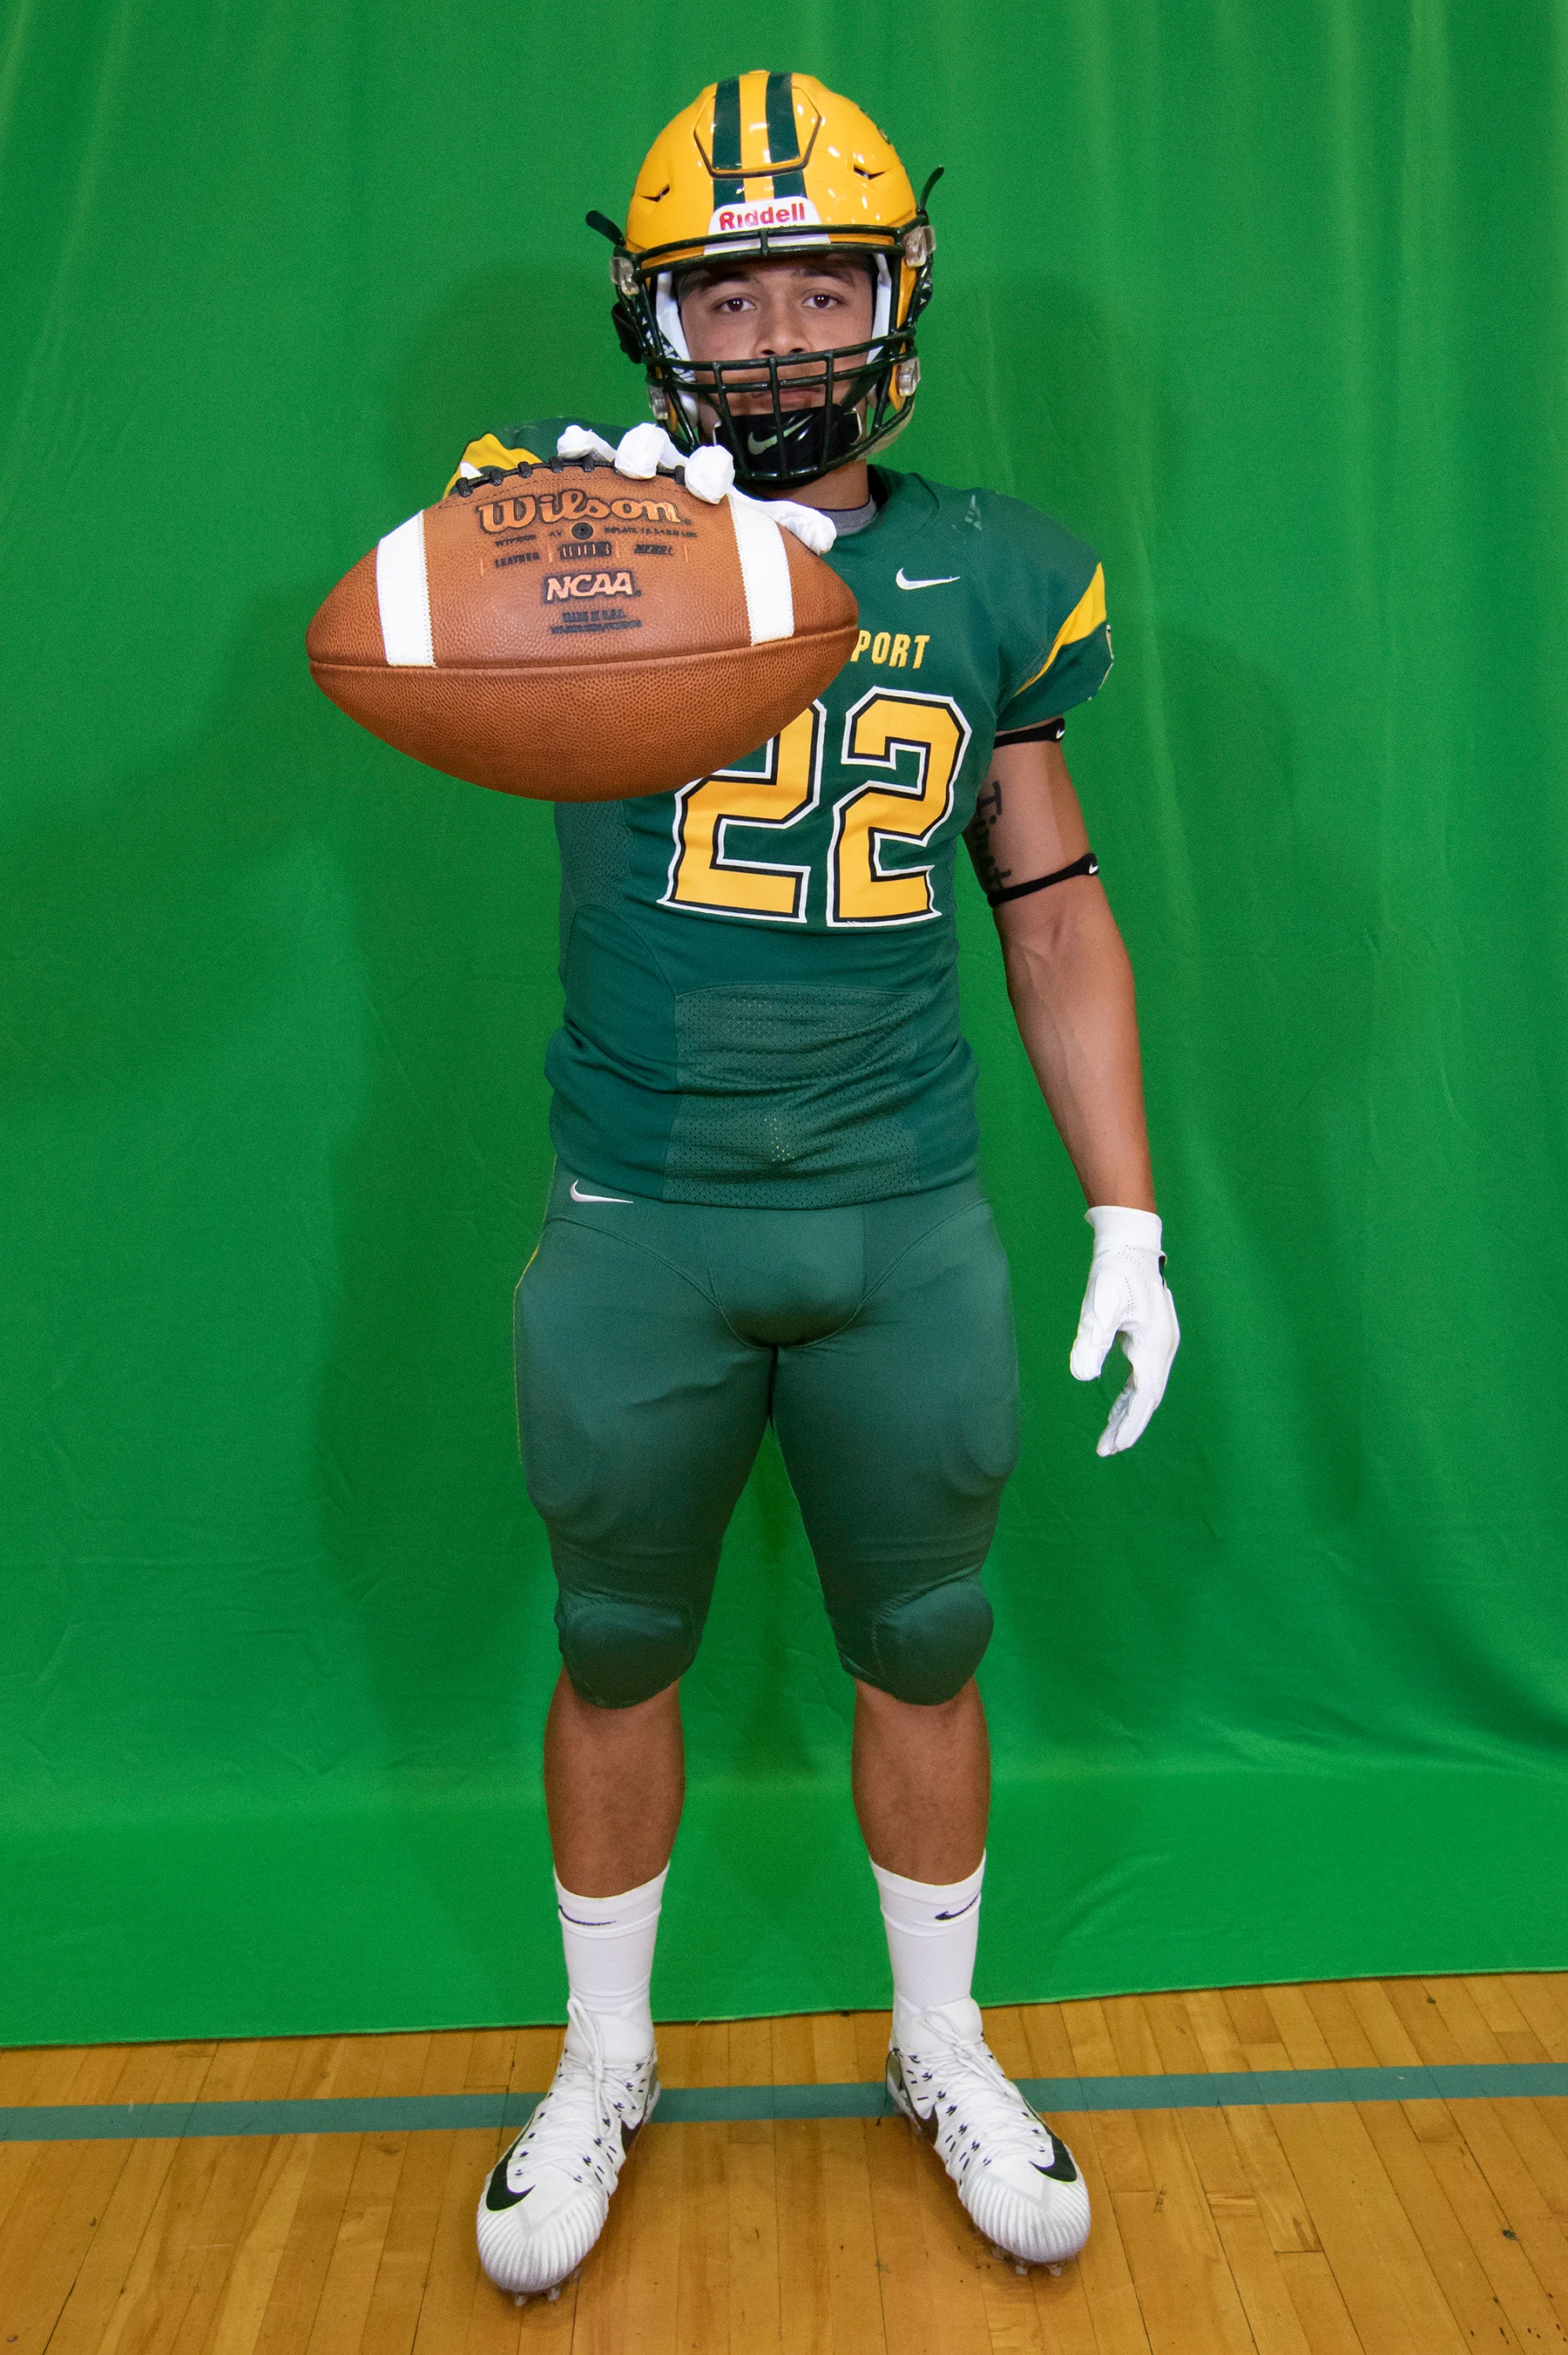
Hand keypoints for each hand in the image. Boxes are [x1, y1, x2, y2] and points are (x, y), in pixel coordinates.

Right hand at [554, 423, 835, 553]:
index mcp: (706, 482)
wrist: (679, 555)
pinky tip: (569, 447)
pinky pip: (587, 459)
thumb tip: (825, 538)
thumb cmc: (715, 543)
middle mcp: (668, 472)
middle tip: (646, 468)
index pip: (711, 465)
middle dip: (651, 448)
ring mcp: (634, 475)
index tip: (708, 490)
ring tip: (614, 464)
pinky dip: (579, 448)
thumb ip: (782, 537)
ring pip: (623, 450)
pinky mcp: (600, 482)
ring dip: (618, 450)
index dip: (709, 470)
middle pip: (658, 445)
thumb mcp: (751, 542)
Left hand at [1069, 1205, 1179, 1456]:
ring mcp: (1160, 1344)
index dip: (1129, 1425)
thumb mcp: (1102, 1302)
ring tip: (1109, 1437)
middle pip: (1147, 1399)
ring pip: (1146, 1389)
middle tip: (1105, 1450)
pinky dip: (1130, 1395)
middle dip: (1128, 1426)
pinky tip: (1118, 1405)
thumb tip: (1081, 1375)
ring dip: (1128, 1413)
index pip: (1144, 1397)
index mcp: (1154, 1346)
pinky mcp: (1151, 1338)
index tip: (1113, 1447)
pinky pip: (1143, 1376)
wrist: (1130, 1244)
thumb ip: (1093, 1337)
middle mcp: (1162, 1349)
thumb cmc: (1116, 1271)